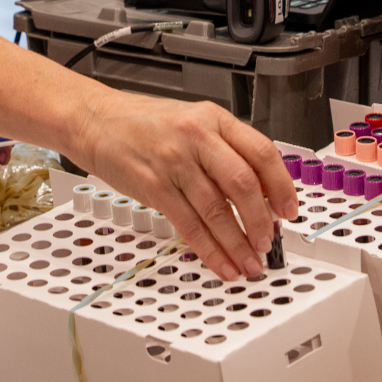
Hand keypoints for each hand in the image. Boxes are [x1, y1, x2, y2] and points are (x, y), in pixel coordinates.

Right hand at [71, 93, 298, 280]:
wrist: (93, 119)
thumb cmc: (141, 123)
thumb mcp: (191, 122)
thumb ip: (223, 150)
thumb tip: (257, 192)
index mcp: (213, 119)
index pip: (261, 152)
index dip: (281, 186)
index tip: (289, 210)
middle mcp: (197, 138)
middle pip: (243, 185)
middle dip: (260, 222)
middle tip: (268, 242)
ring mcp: (174, 162)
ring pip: (217, 211)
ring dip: (237, 243)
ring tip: (249, 262)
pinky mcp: (154, 187)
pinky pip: (189, 225)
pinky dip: (209, 249)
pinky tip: (220, 263)